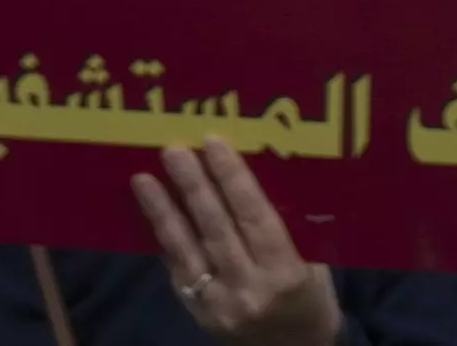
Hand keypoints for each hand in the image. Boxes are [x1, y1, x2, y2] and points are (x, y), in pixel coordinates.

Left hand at [133, 139, 341, 345]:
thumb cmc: (310, 297)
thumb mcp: (313, 262)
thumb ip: (284, 227)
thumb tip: (248, 175)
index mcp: (286, 273)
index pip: (254, 216)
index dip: (232, 178)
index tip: (213, 142)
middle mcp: (250, 290)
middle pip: (216, 229)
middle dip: (193, 186)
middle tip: (173, 150)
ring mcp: (219, 305)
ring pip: (187, 251)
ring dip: (164, 211)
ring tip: (143, 179)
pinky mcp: (199, 315)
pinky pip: (178, 271)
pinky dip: (165, 241)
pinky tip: (152, 213)